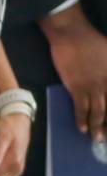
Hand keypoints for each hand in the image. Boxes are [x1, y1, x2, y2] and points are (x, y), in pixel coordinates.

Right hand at [43, 8, 106, 140]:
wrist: (72, 35)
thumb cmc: (92, 42)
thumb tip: (106, 83)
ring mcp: (93, 86)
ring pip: (99, 112)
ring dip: (98, 127)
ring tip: (97, 139)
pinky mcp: (77, 86)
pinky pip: (81, 107)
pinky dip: (82, 119)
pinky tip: (82, 128)